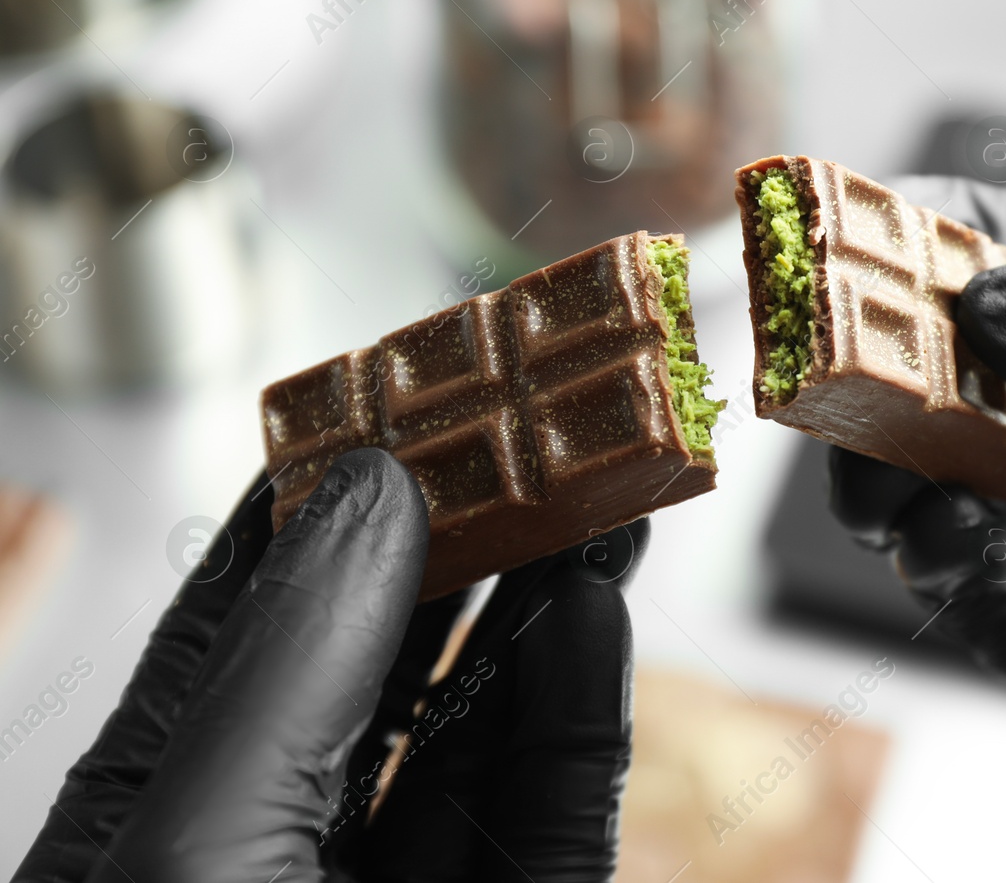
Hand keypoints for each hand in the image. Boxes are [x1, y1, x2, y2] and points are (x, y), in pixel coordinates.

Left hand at [16, 448, 639, 882]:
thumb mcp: (198, 845)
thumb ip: (289, 666)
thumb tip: (367, 495)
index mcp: (164, 826)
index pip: (237, 633)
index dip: (301, 514)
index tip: (369, 411)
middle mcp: (283, 847)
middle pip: (378, 663)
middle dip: (451, 543)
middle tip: (512, 438)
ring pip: (483, 725)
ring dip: (540, 606)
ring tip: (584, 500)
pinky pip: (558, 805)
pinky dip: (585, 705)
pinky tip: (597, 614)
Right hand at [832, 177, 1005, 882]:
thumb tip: (1003, 303)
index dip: (969, 243)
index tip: (872, 235)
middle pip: (1005, 380)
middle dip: (909, 361)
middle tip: (832, 359)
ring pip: (983, 496)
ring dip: (909, 469)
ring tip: (873, 460)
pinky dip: (955, 575)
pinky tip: (941, 540)